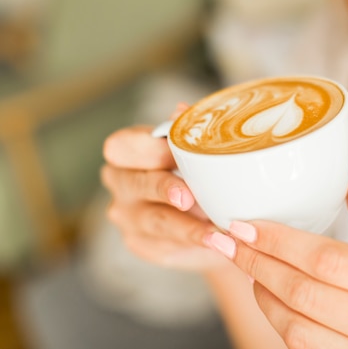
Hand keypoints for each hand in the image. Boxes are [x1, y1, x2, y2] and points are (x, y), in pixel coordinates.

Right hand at [101, 104, 225, 270]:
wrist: (210, 214)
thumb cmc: (199, 171)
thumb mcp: (197, 150)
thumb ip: (189, 131)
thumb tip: (183, 109)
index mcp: (126, 152)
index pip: (122, 146)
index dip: (148, 149)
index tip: (176, 152)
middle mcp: (121, 184)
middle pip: (134, 184)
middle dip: (164, 188)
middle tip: (189, 197)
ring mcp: (128, 218)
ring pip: (153, 221)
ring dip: (186, 227)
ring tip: (217, 234)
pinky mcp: (143, 245)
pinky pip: (166, 246)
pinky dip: (193, 245)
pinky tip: (216, 244)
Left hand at [209, 159, 347, 348]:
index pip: (328, 261)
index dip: (278, 242)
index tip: (242, 223)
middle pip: (305, 296)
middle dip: (256, 265)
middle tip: (226, 239)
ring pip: (298, 332)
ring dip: (263, 297)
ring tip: (247, 267)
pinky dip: (284, 326)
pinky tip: (274, 300)